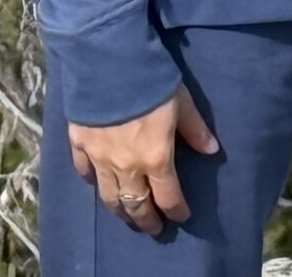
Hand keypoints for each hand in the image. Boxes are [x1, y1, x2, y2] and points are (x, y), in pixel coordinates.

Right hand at [67, 83, 220, 233]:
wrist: (109, 62)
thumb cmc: (152, 81)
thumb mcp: (182, 102)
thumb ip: (195, 129)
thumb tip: (212, 150)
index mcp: (155, 159)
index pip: (168, 197)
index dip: (177, 211)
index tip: (181, 216)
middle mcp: (126, 167)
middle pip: (136, 205)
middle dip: (146, 221)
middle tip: (153, 228)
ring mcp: (99, 158)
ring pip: (108, 197)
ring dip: (120, 211)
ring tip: (126, 217)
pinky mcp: (79, 144)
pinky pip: (84, 172)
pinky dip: (92, 181)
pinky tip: (96, 184)